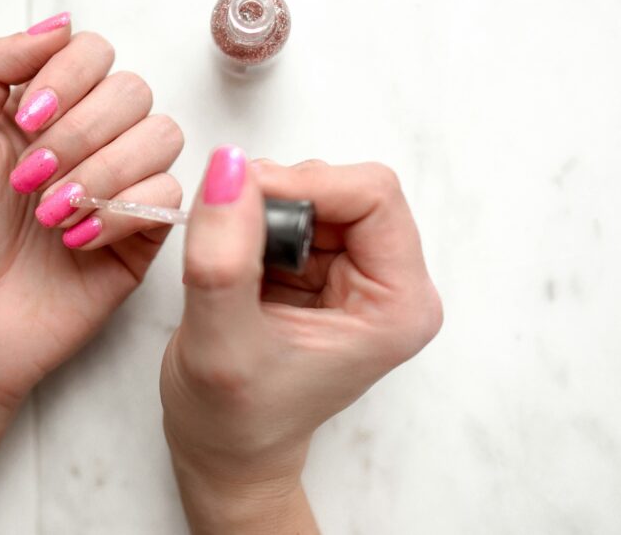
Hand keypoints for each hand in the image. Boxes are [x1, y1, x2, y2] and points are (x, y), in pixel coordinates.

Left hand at [0, 16, 183, 467]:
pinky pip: (169, 196)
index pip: (92, 53)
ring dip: (103, 171)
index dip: (68, 77)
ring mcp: (119, 186)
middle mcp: (87, 139)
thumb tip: (58, 22)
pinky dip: (121, 213)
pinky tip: (75, 241)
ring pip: (162, 135)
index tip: (25, 121)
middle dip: (81, 132)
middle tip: (28, 180)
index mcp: (41, 109)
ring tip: (50, 216)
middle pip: (132, 89)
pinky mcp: (142, 235)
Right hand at [160, 147, 441, 532]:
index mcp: (398, 305)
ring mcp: (355, 273)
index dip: (304, 184)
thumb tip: (227, 168)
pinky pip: (287, 210)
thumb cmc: (233, 421)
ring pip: (311, 193)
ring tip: (229, 266)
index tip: (239, 200)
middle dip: (277, 199)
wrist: (223, 452)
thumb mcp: (222, 343)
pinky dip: (250, 222)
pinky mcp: (321, 269)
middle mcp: (388, 283)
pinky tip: (234, 265)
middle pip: (343, 186)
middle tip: (228, 241)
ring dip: (259, 211)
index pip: (373, 194)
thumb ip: (224, 258)